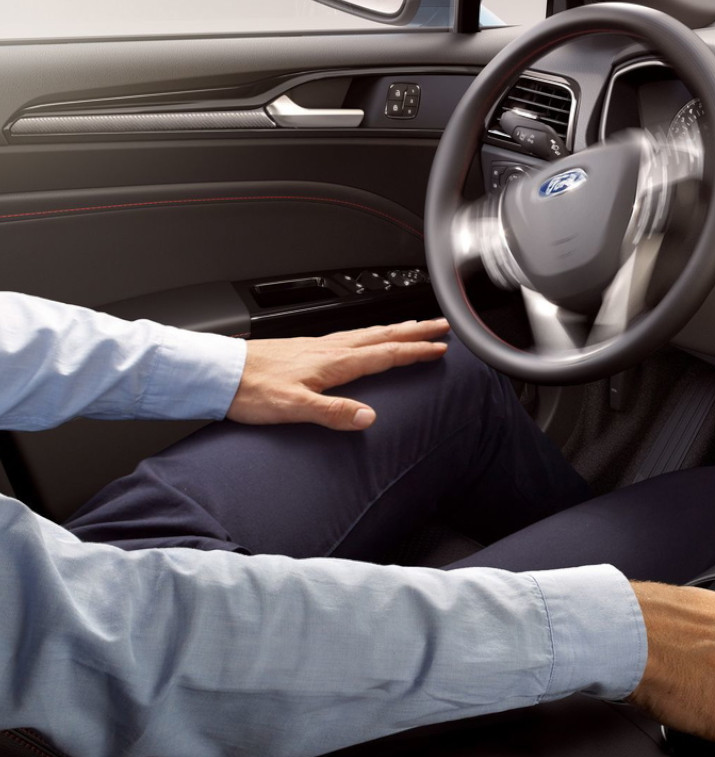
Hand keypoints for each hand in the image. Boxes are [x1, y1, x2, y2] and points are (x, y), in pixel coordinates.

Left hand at [227, 319, 450, 429]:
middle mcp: (329, 349)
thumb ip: (333, 412)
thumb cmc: (251, 391)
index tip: (440, 347)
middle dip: (415, 331)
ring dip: (394, 330)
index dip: (415, 351)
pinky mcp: (305, 348)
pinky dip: (369, 334)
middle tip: (441, 325)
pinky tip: (366, 338)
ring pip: (367, 334)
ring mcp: (317, 346)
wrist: (217, 374)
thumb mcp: (294, 407)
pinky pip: (350, 337)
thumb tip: (369, 417)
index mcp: (334, 362)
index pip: (385, 354)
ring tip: (413, 326)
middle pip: (382, 336)